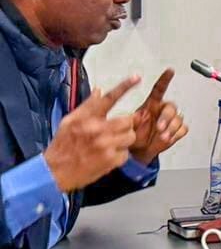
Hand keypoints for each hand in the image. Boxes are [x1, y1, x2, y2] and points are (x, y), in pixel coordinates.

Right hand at [43, 76, 140, 192]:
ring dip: (124, 140)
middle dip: (126, 125)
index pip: (109, 98)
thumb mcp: (69, 121)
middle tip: (117, 131)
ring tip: (111, 144)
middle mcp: (97, 129)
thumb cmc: (62, 145)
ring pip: (130, 136)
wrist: (54, 171)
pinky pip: (126, 154)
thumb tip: (99, 90)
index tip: (137, 77)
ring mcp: (105, 145)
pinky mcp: (110, 160)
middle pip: (128, 120)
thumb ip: (87, 106)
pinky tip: (108, 157)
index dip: (124, 86)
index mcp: (87, 118)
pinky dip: (120, 156)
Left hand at [129, 68, 188, 164]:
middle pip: (171, 107)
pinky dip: (176, 134)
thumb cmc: (132, 136)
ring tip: (162, 136)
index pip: (160, 89)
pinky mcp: (176, 131)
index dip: (165, 79)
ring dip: (171, 128)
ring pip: (178, 118)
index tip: (170, 71)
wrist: (139, 151)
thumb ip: (124, 116)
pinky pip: (182, 129)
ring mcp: (170, 121)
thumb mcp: (125, 124)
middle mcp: (162, 110)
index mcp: (151, 105)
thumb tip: (117, 109)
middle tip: (160, 127)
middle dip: (167, 117)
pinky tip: (168, 138)